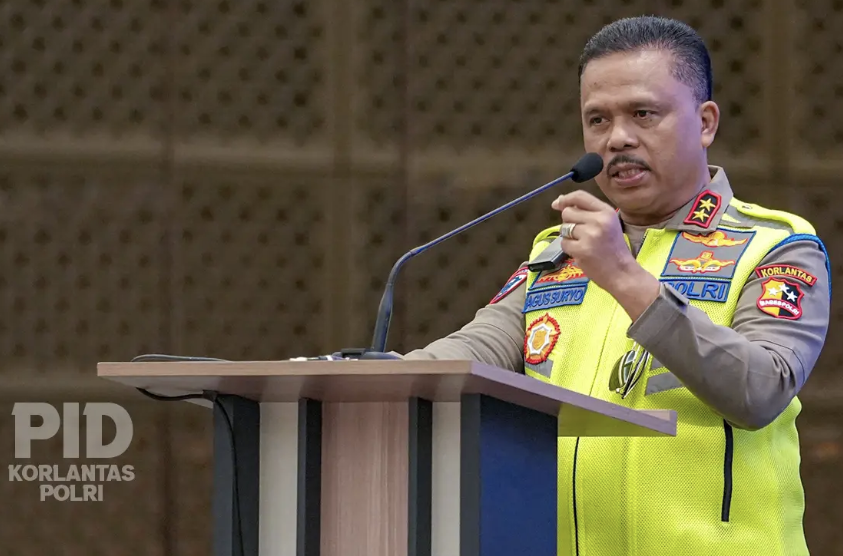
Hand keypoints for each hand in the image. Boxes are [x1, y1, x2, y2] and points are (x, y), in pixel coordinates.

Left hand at [551, 191, 659, 320]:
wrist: (622, 273)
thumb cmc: (614, 249)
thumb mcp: (607, 224)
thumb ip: (587, 213)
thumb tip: (559, 202)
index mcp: (607, 212)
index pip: (580, 196)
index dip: (565, 199)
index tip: (557, 204)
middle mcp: (598, 220)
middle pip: (568, 213)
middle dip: (569, 223)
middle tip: (582, 234)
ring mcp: (589, 235)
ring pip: (563, 228)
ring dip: (569, 237)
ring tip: (584, 244)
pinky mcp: (581, 249)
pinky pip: (564, 244)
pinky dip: (569, 249)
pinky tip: (582, 253)